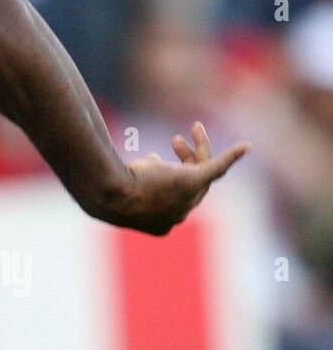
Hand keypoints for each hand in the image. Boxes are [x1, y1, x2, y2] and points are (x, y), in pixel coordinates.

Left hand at [108, 122, 249, 235]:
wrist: (110, 196)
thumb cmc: (103, 192)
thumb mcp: (112, 183)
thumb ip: (119, 177)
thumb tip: (121, 165)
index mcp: (161, 220)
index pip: (172, 193)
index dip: (164, 172)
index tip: (153, 156)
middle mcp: (178, 214)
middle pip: (190, 182)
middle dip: (186, 160)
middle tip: (175, 139)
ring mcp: (188, 200)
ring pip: (202, 171)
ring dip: (199, 150)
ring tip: (190, 129)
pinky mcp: (194, 182)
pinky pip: (219, 168)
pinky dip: (232, 156)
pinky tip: (246, 146)